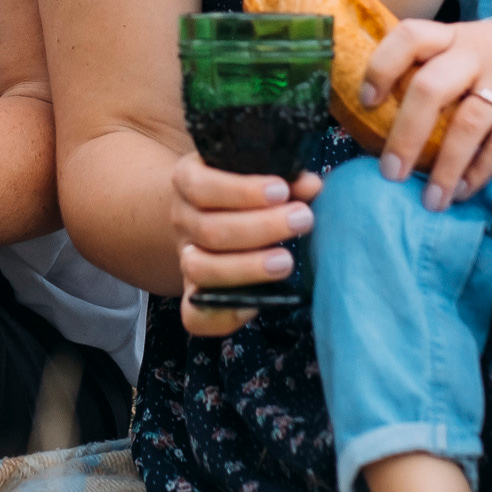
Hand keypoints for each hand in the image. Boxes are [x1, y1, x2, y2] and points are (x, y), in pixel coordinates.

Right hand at [168, 152, 321, 335]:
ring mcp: (185, 258)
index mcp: (188, 180)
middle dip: (261, 227)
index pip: (201, 186)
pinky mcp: (194, 293)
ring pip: (200, 269)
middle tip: (302, 220)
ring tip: (287, 262)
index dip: (241, 191)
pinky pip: (193, 316)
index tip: (282, 191)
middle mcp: (181, 219)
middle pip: (209, 229)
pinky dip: (223, 315)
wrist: (209, 215)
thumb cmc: (243, 191)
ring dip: (247, 268)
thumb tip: (310, 185)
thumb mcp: (256, 176)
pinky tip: (257, 303)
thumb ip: (284, 179)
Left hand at [360, 0, 491, 201]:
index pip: (407, 36)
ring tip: (432, 201)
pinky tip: (469, 190)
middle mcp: (479, 48)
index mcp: (460, 34)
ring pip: (466, 122)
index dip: (380, 67)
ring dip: (444, 167)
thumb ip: (456, 70)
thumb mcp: (490, 43)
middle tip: (389, 174)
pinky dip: (482, 170)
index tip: (365, 102)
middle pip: (428, 87)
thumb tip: (407, 126)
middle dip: (403, 135)